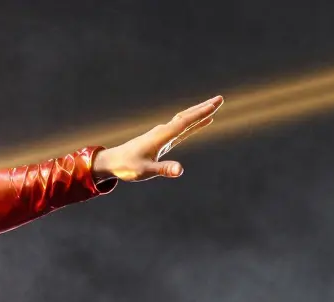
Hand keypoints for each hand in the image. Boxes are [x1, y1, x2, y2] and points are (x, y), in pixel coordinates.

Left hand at [93, 95, 223, 182]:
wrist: (112, 162)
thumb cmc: (127, 166)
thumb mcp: (146, 170)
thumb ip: (163, 169)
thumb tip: (180, 170)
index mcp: (161, 136)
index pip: (184, 122)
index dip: (200, 114)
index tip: (215, 105)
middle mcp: (163, 131)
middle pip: (187, 116)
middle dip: (204, 108)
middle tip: (221, 99)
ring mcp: (163, 134)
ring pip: (185, 120)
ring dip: (200, 113)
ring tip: (215, 105)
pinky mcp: (163, 140)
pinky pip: (182, 128)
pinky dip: (194, 123)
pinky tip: (204, 121)